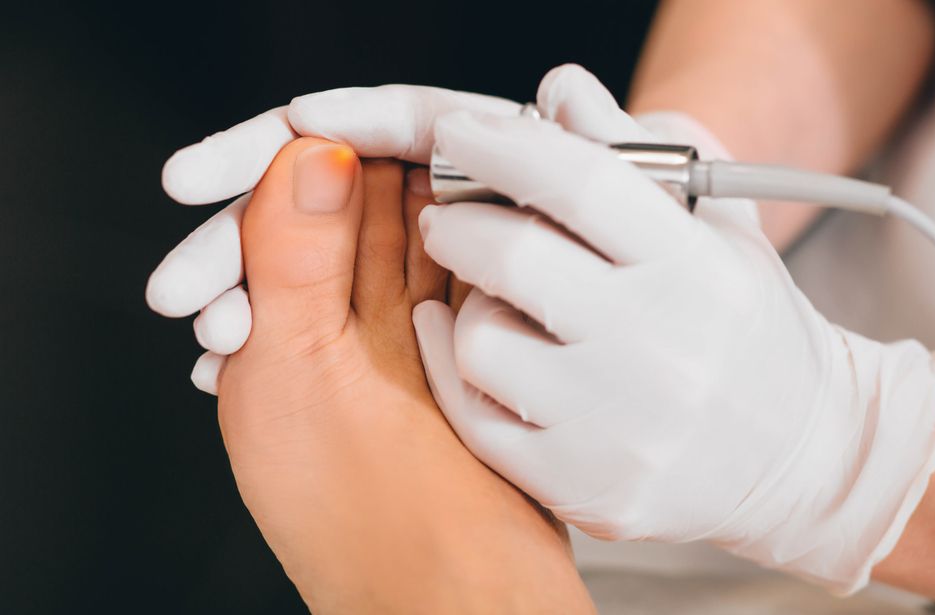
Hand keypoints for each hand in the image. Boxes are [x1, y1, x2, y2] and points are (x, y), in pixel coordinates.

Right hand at [145, 64, 724, 393]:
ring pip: (312, 269)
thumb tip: (555, 93)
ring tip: (205, 331)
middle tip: (177, 283)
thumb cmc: (689, 284)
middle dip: (242, 233)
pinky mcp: (421, 332)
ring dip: (249, 293)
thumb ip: (600, 156)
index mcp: (487, 164)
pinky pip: (335, 326)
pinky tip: (235, 354)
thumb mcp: (651, 214)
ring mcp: (426, 272)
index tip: (253, 147)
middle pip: (320, 201)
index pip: (388, 126)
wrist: (715, 388)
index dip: (320, 131)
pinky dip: (282, 337)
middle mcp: (446, 208)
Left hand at [412, 68, 934, 593]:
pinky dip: (452, 369)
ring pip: (482, 342)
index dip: (503, 146)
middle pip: (513, 261)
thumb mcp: (715, 230)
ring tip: (494, 301)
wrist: (803, 458)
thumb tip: (559, 91)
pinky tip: (464, 344)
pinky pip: (476, 419)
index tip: (457, 134)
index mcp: (695, 269)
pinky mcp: (587, 488)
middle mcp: (659, 348)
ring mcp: (620, 428)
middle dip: (457, 224)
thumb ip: (634, 154)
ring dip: (467, 306)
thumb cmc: (746, 329)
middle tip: (447, 218)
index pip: (579, 184)